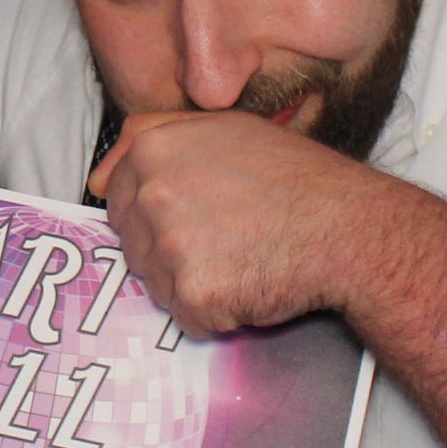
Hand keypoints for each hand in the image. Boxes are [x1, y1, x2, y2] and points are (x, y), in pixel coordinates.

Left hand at [86, 108, 383, 334]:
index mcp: (154, 150)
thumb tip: (99, 177)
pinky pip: (188, 318)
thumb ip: (154, 138)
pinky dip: (217, 313)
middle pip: (135, 245)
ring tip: (243, 258)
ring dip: (194, 283)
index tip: (195, 219)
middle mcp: (154, 194)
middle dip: (173, 252)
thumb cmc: (296, 180)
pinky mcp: (194, 293)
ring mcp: (171, 246)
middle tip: (229, 240)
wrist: (347, 228)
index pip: (119, 199)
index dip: (158, 215)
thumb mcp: (225, 129)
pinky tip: (251, 284)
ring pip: (158, 285)